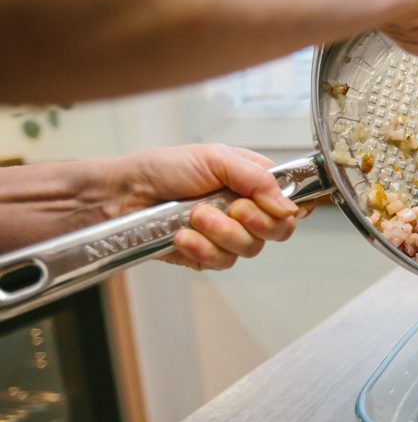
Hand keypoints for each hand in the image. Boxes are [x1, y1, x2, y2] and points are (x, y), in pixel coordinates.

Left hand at [105, 144, 307, 270]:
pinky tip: (182, 235)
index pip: (290, 203)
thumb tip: (289, 206)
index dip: (286, 210)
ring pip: (249, 249)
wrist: (123, 194)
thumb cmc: (164, 168)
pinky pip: (221, 262)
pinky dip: (201, 248)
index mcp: (253, 183)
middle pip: (277, 231)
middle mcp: (245, 211)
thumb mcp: (216, 158)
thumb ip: (258, 180)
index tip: (270, 206)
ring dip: (221, 232)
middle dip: (253, 221)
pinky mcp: (207, 256)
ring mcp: (227, 236)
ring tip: (194, 216)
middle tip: (232, 208)